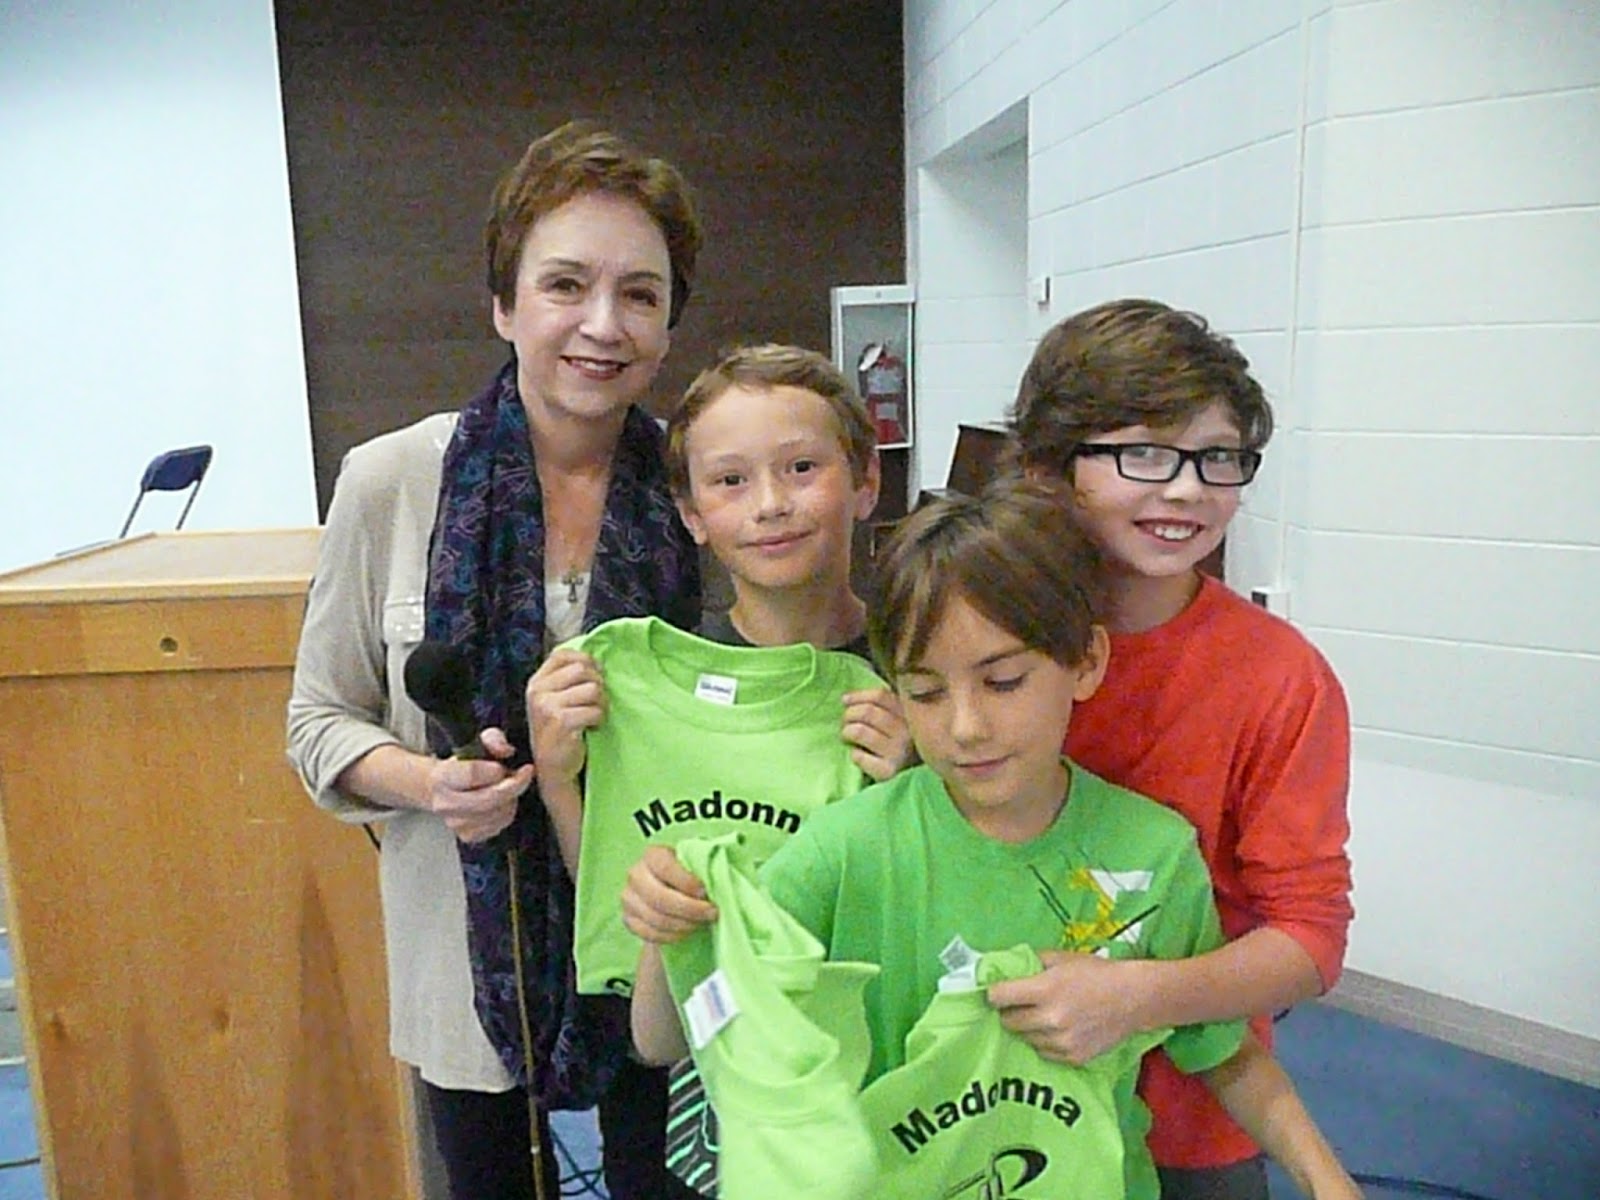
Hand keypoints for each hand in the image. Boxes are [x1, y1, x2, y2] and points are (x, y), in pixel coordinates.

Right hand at [426, 726, 532, 843]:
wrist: (443, 788)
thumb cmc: (464, 764)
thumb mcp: (478, 742)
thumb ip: (494, 739)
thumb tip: (507, 751)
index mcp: (442, 776)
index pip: (472, 774)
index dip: (496, 769)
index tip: (506, 765)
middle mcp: (444, 803)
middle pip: (489, 799)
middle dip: (513, 785)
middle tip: (522, 775)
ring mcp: (455, 823)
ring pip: (498, 813)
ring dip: (511, 798)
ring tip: (506, 787)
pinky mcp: (468, 835)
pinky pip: (499, 825)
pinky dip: (507, 812)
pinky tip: (502, 802)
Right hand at [526, 649, 604, 785]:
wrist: (553, 768)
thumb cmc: (561, 731)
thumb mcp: (556, 700)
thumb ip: (568, 679)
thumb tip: (598, 661)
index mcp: (537, 681)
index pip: (564, 654)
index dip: (586, 662)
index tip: (594, 678)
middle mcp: (538, 690)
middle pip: (582, 668)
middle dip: (598, 684)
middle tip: (596, 702)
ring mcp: (547, 706)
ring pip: (593, 688)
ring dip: (601, 704)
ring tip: (594, 716)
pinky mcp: (561, 721)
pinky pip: (595, 710)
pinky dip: (599, 719)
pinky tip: (591, 727)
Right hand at [620, 845, 717, 944]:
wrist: (671, 894)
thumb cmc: (689, 877)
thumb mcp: (696, 866)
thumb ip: (705, 869)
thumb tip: (720, 879)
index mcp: (653, 855)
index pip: (665, 867)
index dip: (687, 882)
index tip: (706, 892)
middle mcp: (636, 874)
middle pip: (660, 898)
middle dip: (690, 910)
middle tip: (711, 914)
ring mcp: (629, 898)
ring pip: (656, 919)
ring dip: (684, 925)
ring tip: (701, 923)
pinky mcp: (629, 919)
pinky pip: (649, 934)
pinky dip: (671, 936)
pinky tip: (686, 932)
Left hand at [841, 687, 912, 781]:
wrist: (927, 780)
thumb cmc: (908, 744)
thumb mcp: (904, 719)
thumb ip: (884, 705)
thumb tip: (846, 699)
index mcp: (911, 713)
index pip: (879, 696)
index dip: (857, 696)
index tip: (845, 700)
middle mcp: (908, 731)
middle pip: (867, 712)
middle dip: (849, 715)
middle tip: (846, 722)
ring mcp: (899, 752)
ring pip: (859, 731)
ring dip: (847, 732)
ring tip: (848, 737)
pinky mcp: (888, 772)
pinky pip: (859, 756)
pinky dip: (855, 754)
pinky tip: (860, 755)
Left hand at [987, 950, 1150, 1064]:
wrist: (1134, 998)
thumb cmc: (1097, 973)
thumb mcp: (1062, 958)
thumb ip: (1032, 962)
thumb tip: (1007, 968)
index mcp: (1046, 989)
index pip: (999, 997)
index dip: (994, 993)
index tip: (996, 993)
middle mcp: (1051, 1019)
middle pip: (1008, 1021)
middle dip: (1008, 1012)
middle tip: (1017, 1005)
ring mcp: (1062, 1041)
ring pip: (1025, 1039)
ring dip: (1026, 1028)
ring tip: (1039, 1016)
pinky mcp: (1073, 1058)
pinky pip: (1043, 1052)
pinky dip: (1043, 1042)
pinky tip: (1054, 1030)